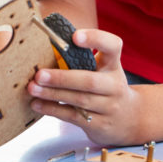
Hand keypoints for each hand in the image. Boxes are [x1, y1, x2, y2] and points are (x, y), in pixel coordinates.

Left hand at [27, 29, 137, 145]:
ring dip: (52, 94)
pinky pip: (73, 116)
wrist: (130, 118)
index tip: (75, 37)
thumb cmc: (107, 86)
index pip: (112, 46)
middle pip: (89, 81)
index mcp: (113, 65)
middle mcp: (114, 85)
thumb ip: (82, 59)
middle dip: (62, 78)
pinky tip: (37, 104)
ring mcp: (109, 106)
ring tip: (32, 88)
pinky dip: (53, 109)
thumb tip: (45, 48)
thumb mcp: (103, 70)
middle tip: (39, 75)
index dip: (95, 39)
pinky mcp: (100, 124)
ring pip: (79, 100)